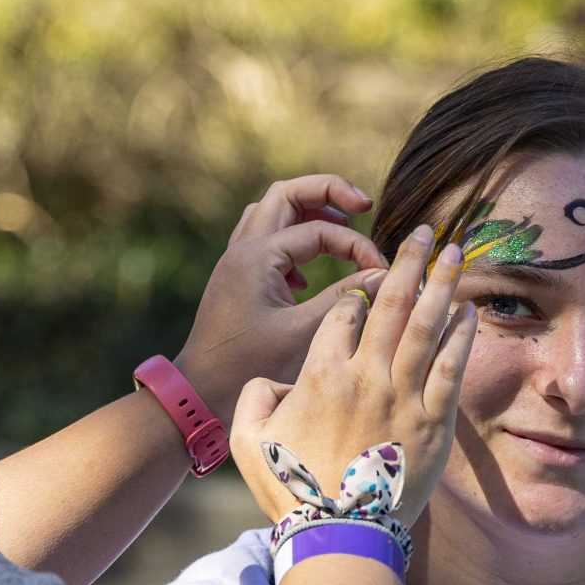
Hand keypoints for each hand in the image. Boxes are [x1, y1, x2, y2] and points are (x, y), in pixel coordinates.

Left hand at [173, 175, 386, 417]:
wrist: (200, 391)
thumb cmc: (248, 366)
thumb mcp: (304, 332)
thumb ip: (345, 298)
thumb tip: (385, 276)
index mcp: (258, 256)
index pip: (320, 230)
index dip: (358, 245)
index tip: (382, 272)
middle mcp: (243, 249)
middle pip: (287, 194)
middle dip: (328, 192)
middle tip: (364, 205)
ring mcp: (236, 260)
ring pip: (272, 211)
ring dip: (307, 211)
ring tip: (341, 225)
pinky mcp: (236, 278)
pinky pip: (264, 238)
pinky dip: (291, 238)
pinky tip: (308, 272)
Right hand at [230, 224, 475, 530]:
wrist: (340, 533)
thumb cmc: (292, 491)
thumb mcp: (249, 442)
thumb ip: (256, 398)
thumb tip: (274, 378)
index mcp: (320, 374)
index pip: (343, 314)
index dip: (355, 295)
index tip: (365, 288)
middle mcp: (365, 375)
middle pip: (390, 303)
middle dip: (408, 261)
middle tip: (426, 232)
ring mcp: (404, 396)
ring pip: (426, 324)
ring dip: (442, 282)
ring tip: (457, 250)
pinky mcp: (435, 421)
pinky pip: (451, 366)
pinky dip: (462, 334)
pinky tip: (470, 308)